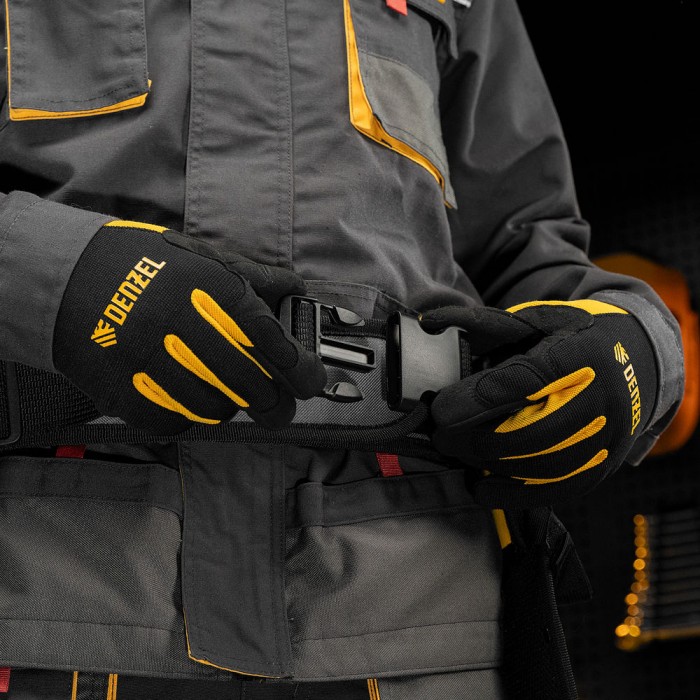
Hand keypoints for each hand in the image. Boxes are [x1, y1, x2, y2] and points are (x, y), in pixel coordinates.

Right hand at [53, 221, 326, 433]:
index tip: (310, 383)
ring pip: (218, 411)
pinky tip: (182, 395)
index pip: (279, 350)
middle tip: (275, 407)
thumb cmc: (145, 265)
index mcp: (218, 296)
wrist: (70, 275)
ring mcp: (159, 366)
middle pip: (256, 392)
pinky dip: (186, 415)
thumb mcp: (206, 259)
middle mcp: (192, 332)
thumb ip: (255, 278)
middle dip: (275, 405)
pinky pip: (175, 421)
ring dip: (228, 407)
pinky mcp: (128, 393)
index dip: (304, 373)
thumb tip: (296, 289)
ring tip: (221, 392)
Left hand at [421, 300, 658, 507]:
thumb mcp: (533, 319)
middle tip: (441, 437)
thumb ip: (481, 324)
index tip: (439, 412)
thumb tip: (429, 323)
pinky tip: (482, 488)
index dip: (475, 401)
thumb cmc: (573, 337)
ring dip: (490, 466)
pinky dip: (514, 494)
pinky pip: (557, 490)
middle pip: (530, 432)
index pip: (522, 384)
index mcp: (579, 355)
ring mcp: (606, 437)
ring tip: (459, 456)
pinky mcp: (603, 465)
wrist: (637, 361)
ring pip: (541, 465)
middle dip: (475, 439)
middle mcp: (600, 399)